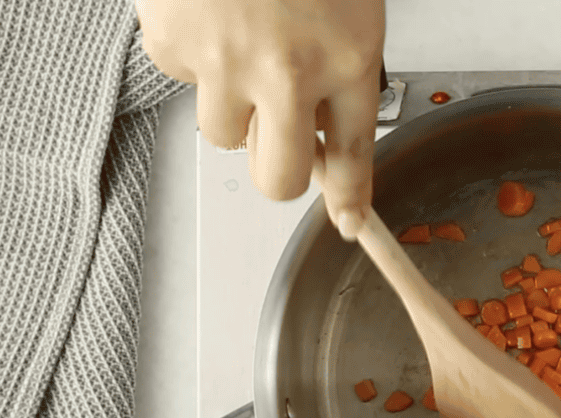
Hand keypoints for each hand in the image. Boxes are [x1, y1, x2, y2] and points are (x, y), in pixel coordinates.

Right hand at [136, 0, 384, 238]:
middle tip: (277, 134)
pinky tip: (212, 14)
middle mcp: (287, 72)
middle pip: (280, 180)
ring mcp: (226, 64)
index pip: (352, 155)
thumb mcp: (348, 8)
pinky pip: (184, 79)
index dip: (349, 196)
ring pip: (224, 136)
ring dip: (233, 105)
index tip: (349, 219)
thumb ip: (336, 70)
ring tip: (242, 42)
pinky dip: (195, 55)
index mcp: (346, 57)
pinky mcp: (174, 47)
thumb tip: (321, 126)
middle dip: (280, 169)